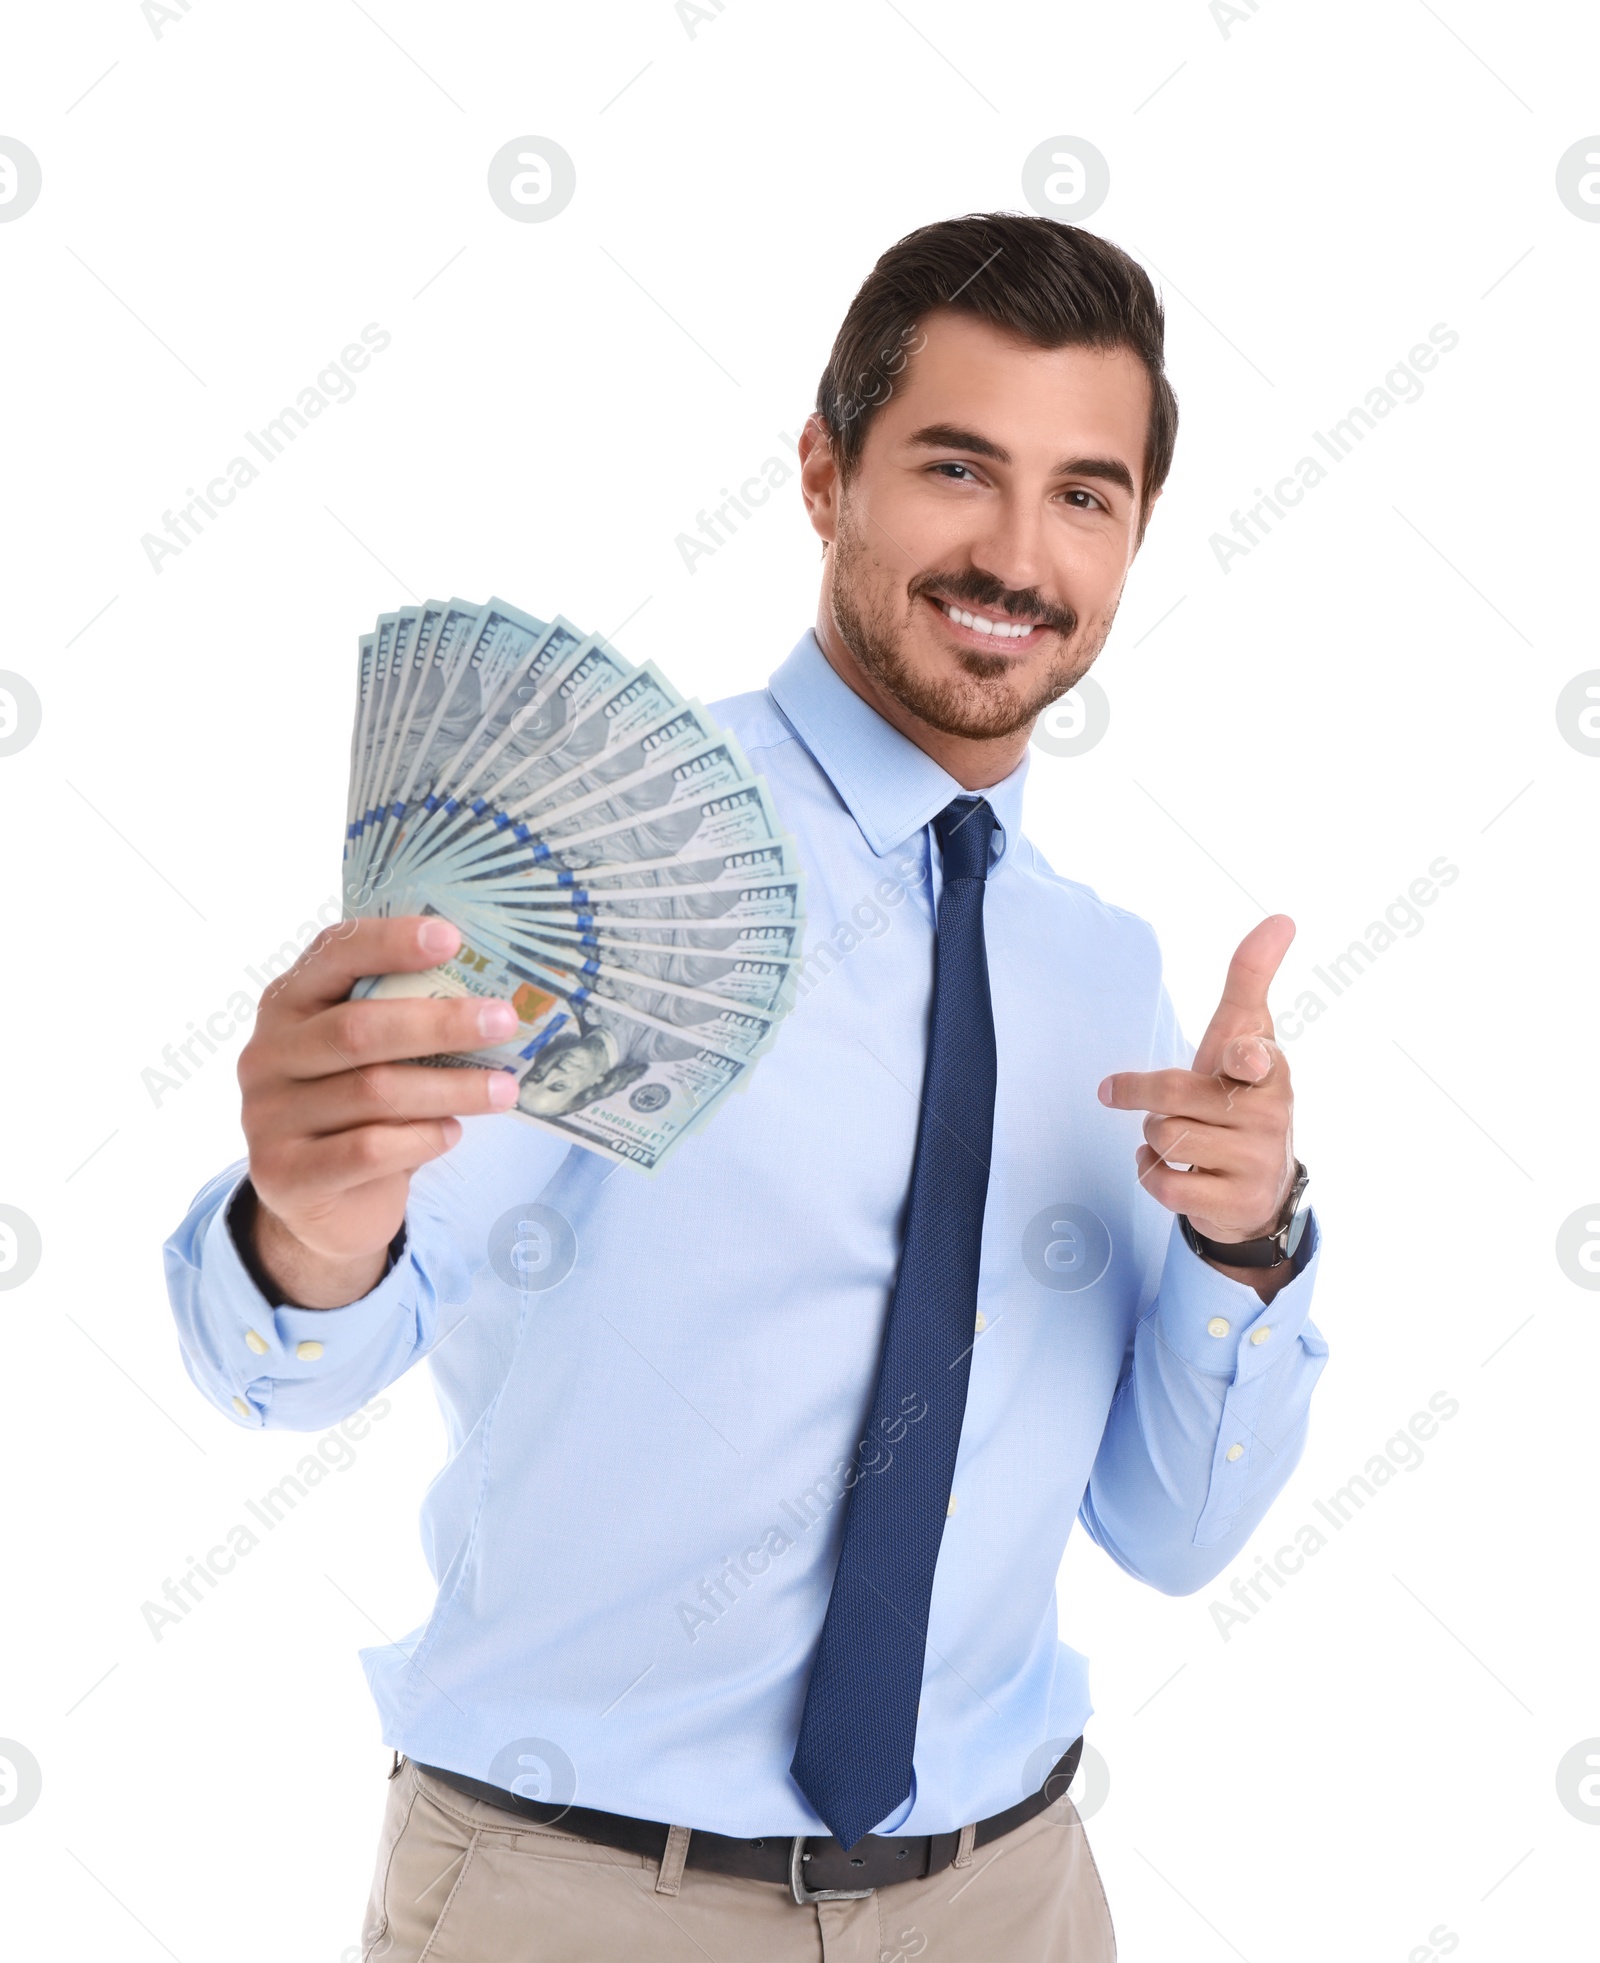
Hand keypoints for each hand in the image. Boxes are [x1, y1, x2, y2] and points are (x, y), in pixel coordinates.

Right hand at [238, 915, 518, 1305]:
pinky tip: (453, 1132)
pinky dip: (422, 1138)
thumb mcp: (372, 1059)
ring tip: (503, 1089)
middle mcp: (267, 1054)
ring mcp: (268, 1115)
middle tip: (502, 1021)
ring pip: (373, 1091)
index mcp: (288, 1005)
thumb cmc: (360, 1113)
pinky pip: (367, 1149)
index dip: (389, 941)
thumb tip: (490, 1000)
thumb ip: (404, 1023)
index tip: (451, 938)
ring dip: (452, 1088)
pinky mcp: (284, 1173)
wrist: (321, 1206)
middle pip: (358, 1027)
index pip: (333, 955)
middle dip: (440, 1022)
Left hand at [1097, 915, 1297, 1248]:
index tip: (1243, 1057)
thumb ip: (1250, 981)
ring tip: (1181, 1137)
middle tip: (1130, 1094)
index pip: (1254, 1056)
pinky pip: (1162, 1181)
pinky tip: (1171, 1169)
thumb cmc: (1240, 1096)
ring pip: (1163, 1137)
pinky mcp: (1234, 1200)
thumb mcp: (1245, 1037)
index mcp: (1269, 1068)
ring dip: (1153, 1136)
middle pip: (1173, 1096)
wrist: (1260, 1188)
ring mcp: (1256, 1160)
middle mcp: (1270, 1113)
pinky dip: (1150, 1173)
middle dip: (1141, 1093)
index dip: (1245, 1057)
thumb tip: (1282, 918)